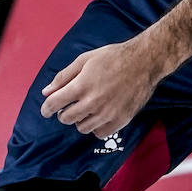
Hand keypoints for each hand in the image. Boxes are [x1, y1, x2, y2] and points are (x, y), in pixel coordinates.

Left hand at [39, 39, 162, 138]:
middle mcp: (92, 102)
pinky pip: (100, 133)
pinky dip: (96, 127)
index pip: (54, 104)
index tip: (47, 110)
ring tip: (88, 108)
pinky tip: (100, 116)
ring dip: (81, 119)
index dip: (46, 108)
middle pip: (66, 118)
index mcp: (81, 86)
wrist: (145, 60)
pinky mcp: (121, 120)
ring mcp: (107, 113)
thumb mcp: (85, 59)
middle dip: (64, 113)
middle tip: (71, 105)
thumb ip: (64, 76)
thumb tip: (46, 92)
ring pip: (82, 127)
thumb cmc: (114, 57)